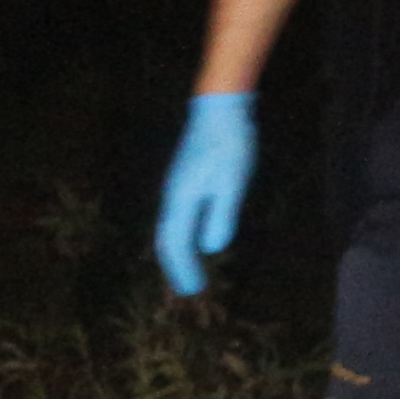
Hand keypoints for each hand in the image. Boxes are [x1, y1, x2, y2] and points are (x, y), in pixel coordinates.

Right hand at [155, 93, 255, 296]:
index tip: (193, 290)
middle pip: (167, 238)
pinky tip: (194, 240)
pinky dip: (182, 236)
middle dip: (177, 266)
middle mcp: (172, 195)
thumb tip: (211, 247)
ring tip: (190, 272)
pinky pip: (177, 216)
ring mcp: (176, 187)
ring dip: (178, 252)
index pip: (175, 242)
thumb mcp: (232, 181)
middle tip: (190, 289)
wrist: (220, 107)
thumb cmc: (231, 143)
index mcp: (181, 198)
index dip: (183, 269)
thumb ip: (221, 214)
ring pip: (170, 228)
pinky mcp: (184, 180)